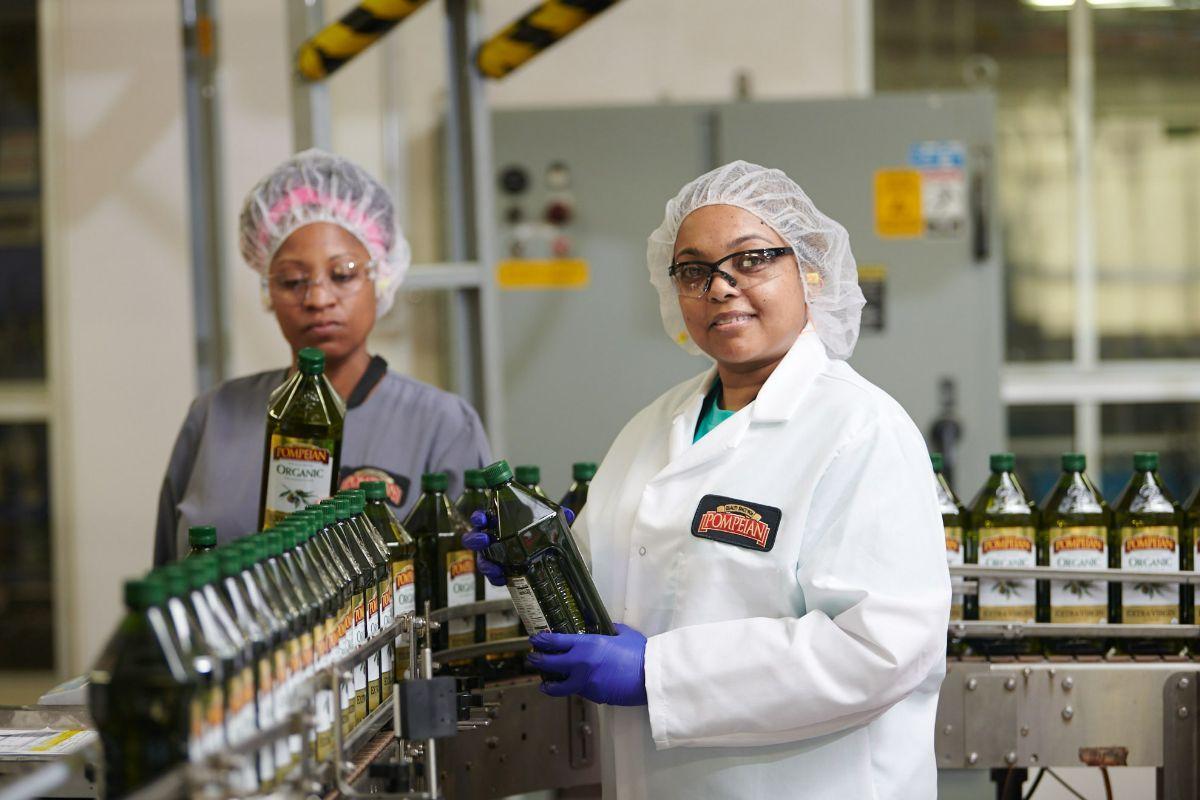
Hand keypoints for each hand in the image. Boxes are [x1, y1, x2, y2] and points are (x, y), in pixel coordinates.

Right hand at [463, 507, 576, 586]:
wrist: (541, 557)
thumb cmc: (534, 533)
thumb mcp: (545, 523)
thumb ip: (555, 517)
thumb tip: (569, 514)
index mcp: (498, 522)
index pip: (482, 517)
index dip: (479, 517)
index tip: (482, 518)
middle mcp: (491, 538)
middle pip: (474, 538)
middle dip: (475, 539)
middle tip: (484, 539)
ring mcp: (493, 556)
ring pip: (481, 560)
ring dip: (485, 563)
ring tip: (493, 567)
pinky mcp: (498, 571)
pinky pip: (492, 576)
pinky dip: (496, 578)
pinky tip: (503, 579)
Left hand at [527, 623, 646, 705]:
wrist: (650, 677)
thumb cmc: (639, 653)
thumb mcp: (624, 635)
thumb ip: (612, 631)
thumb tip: (609, 629)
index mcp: (588, 644)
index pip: (556, 642)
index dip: (542, 641)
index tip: (535, 640)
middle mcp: (581, 663)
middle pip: (550, 664)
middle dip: (538, 661)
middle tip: (532, 659)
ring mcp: (586, 682)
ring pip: (561, 685)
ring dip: (551, 684)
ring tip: (545, 684)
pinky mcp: (593, 696)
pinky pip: (580, 691)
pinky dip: (576, 689)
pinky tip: (575, 687)